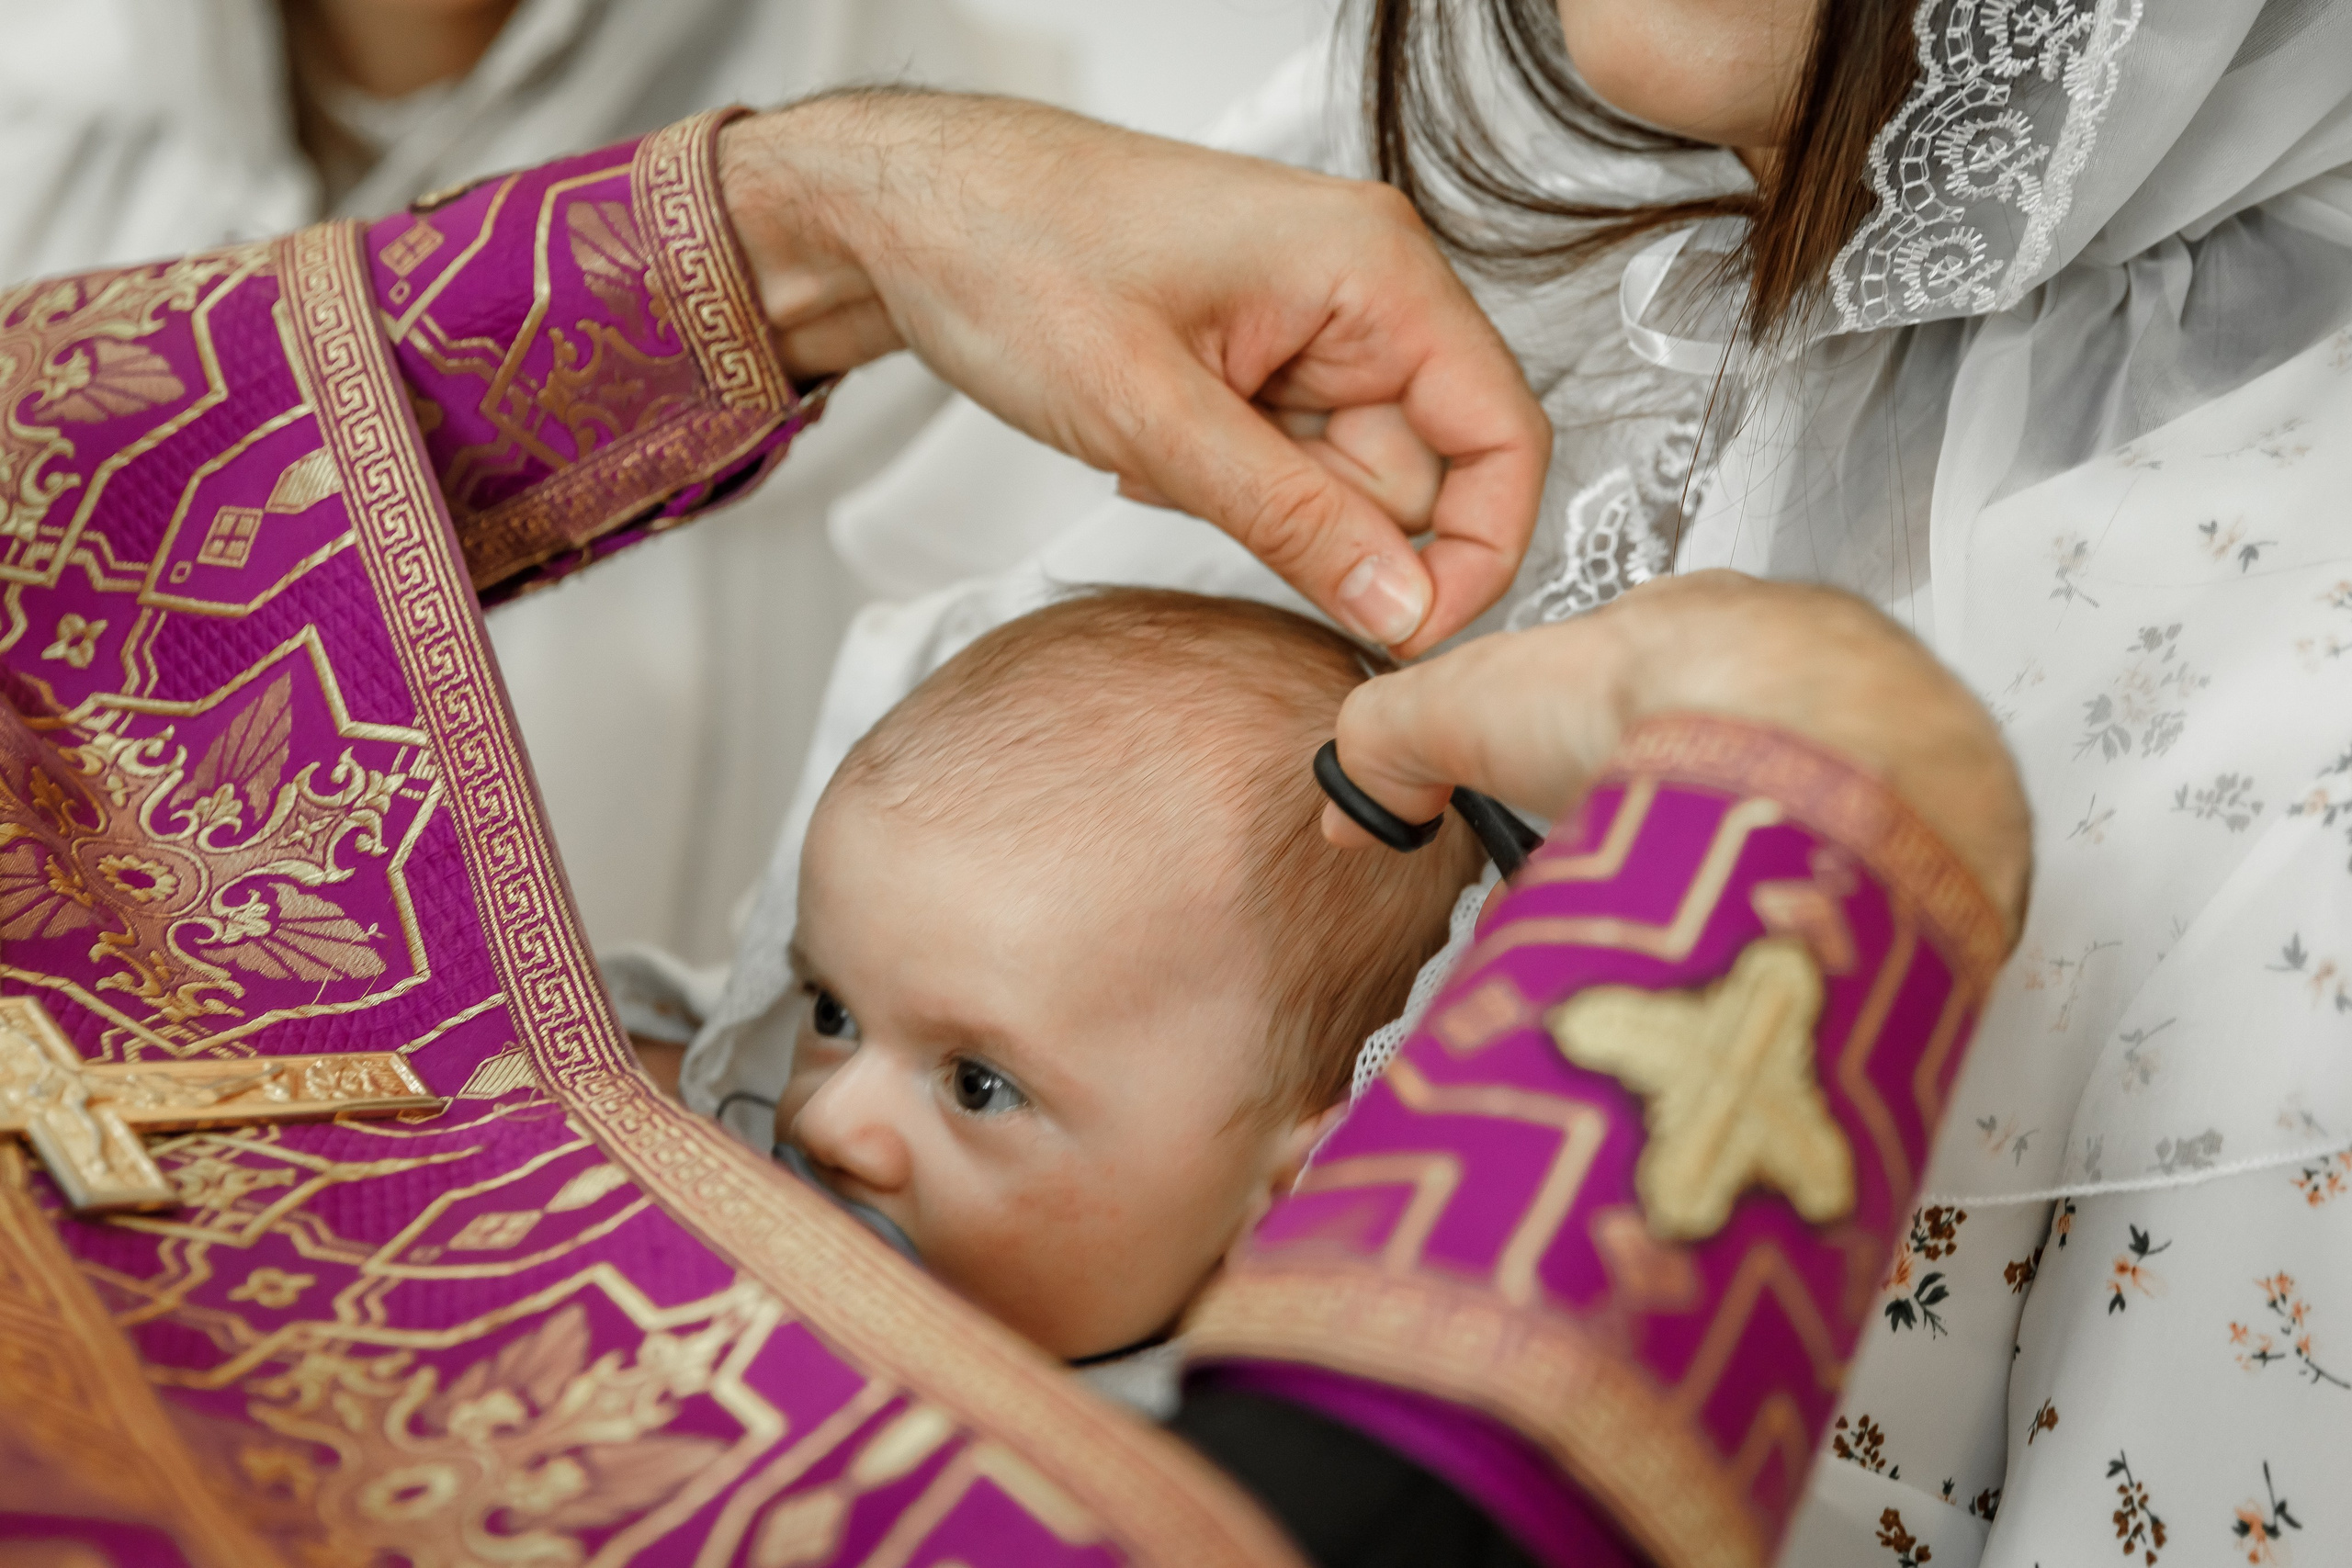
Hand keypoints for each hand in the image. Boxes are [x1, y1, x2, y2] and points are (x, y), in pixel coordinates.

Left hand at [716, 92, 1548, 653]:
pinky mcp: (1264, 361)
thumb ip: (1292, 518)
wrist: (913, 214)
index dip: (1478, 551)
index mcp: (1376, 271)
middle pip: (1429, 472)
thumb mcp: (1155, 413)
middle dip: (1332, 528)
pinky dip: (1226, 484)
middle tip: (1219, 513)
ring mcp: (1314, 330)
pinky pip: (1290, 466)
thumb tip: (1403, 608)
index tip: (1411, 635)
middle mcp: (1365, 294)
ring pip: (1350, 481)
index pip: (1505, 435)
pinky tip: (1150, 448)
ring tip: (1162, 459)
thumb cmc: (1015, 254)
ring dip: (1266, 508)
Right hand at [1322, 572, 2032, 939]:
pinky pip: (1887, 874)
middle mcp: (1808, 676)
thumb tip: (1349, 798)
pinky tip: (1784, 954)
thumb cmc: (1657, 704)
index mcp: (1703, 631)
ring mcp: (1888, 746)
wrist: (1806, 749)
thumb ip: (1386, 740)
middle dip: (1683, 830)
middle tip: (1632, 898)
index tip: (1573, 826)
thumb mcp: (1461, 702)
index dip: (1599, 763)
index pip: (1651, 692)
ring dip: (1764, 876)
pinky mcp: (1944, 827)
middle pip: (1742, 758)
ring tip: (1699, 944)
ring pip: (1822, 814)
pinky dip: (1834, 915)